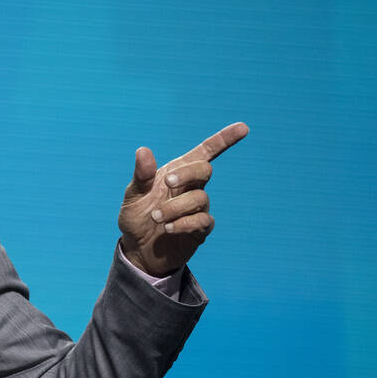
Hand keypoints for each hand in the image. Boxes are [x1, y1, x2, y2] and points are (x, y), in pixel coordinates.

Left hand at [118, 122, 248, 276]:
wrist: (138, 250)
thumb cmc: (136, 219)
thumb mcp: (133, 196)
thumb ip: (141, 176)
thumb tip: (143, 150)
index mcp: (176, 173)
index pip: (205, 152)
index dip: (223, 139)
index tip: (243, 127)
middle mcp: (191, 188)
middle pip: (205, 169)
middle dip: (187, 173)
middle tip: (167, 183)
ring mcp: (198, 208)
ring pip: (200, 198)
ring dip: (175, 206)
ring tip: (157, 217)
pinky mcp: (200, 228)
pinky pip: (203, 220)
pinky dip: (184, 223)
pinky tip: (168, 228)